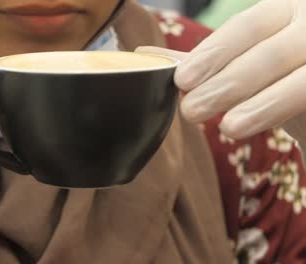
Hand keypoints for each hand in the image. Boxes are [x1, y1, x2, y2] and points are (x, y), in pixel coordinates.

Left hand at [139, 0, 305, 138]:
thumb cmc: (282, 74)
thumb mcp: (247, 60)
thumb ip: (208, 59)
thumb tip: (148, 56)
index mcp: (287, 10)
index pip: (248, 26)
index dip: (214, 53)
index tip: (182, 80)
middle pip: (271, 52)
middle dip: (228, 84)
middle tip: (192, 111)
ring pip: (302, 80)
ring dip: (262, 105)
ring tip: (228, 127)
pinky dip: (285, 111)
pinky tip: (259, 127)